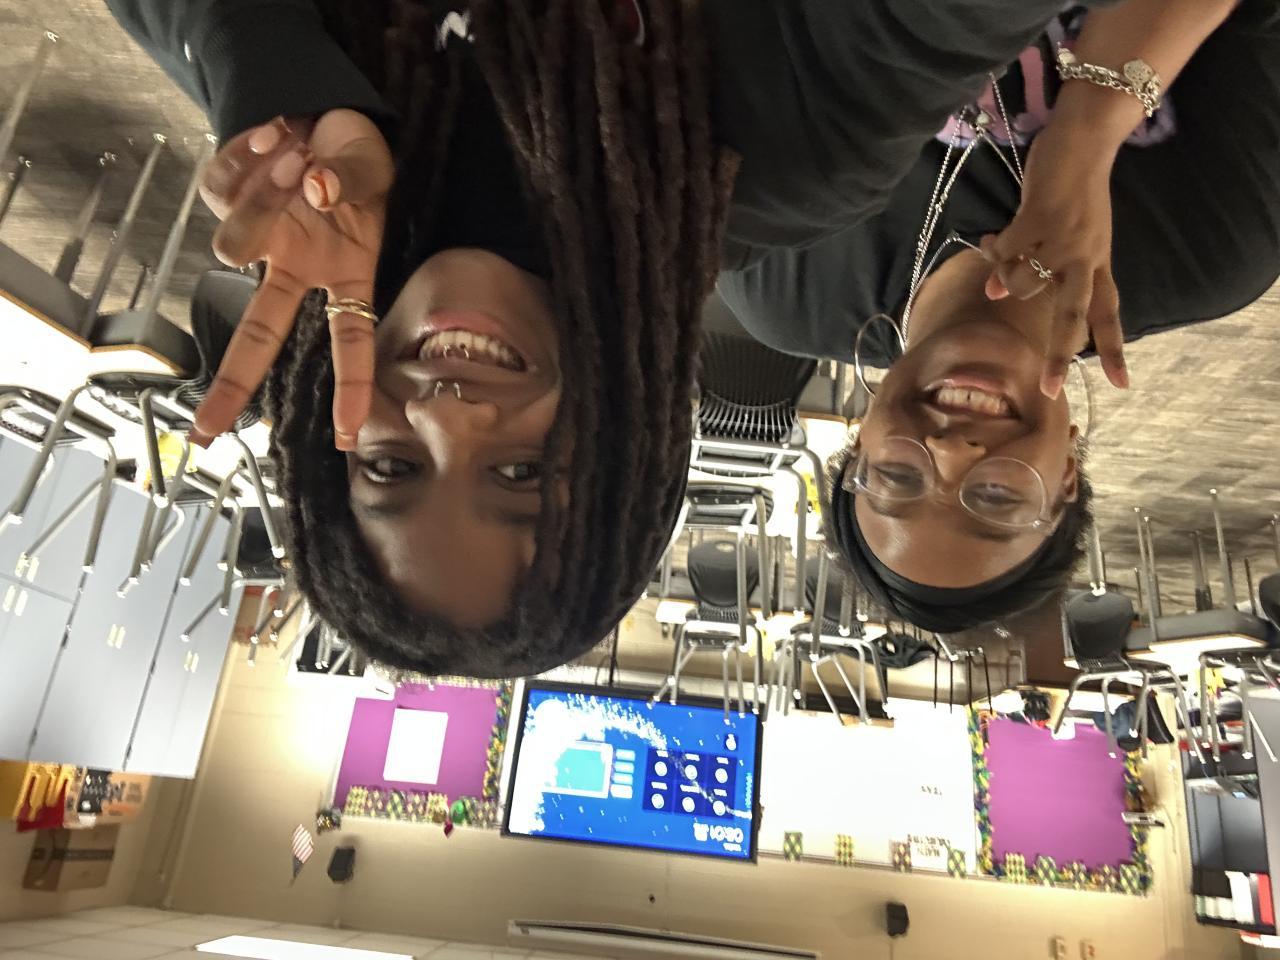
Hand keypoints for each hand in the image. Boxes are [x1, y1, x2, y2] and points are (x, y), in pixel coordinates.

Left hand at [193, 109, 393, 449]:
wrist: (320, 110)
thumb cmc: (356, 154)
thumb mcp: (370, 167)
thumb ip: (349, 182)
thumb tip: (315, 192)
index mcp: (346, 273)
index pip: (350, 339)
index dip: (352, 387)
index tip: (349, 435)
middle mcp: (296, 267)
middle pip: (260, 333)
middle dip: (233, 382)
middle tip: (205, 430)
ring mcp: (257, 239)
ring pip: (238, 240)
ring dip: (267, 191)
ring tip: (296, 149)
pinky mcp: (225, 200)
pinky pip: (221, 186)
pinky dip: (245, 156)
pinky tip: (272, 136)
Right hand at [978, 121, 1128, 397]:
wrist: (1083, 142)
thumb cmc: (1074, 189)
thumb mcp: (1069, 235)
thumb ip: (1037, 267)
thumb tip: (996, 292)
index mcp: (1098, 264)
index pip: (1108, 315)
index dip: (1114, 351)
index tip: (1121, 386)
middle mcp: (1085, 258)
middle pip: (1073, 317)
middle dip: (1059, 355)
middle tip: (1048, 389)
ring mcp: (1063, 241)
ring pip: (1022, 284)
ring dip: (1005, 275)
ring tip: (998, 256)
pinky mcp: (1039, 220)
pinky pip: (1006, 252)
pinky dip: (995, 251)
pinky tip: (990, 241)